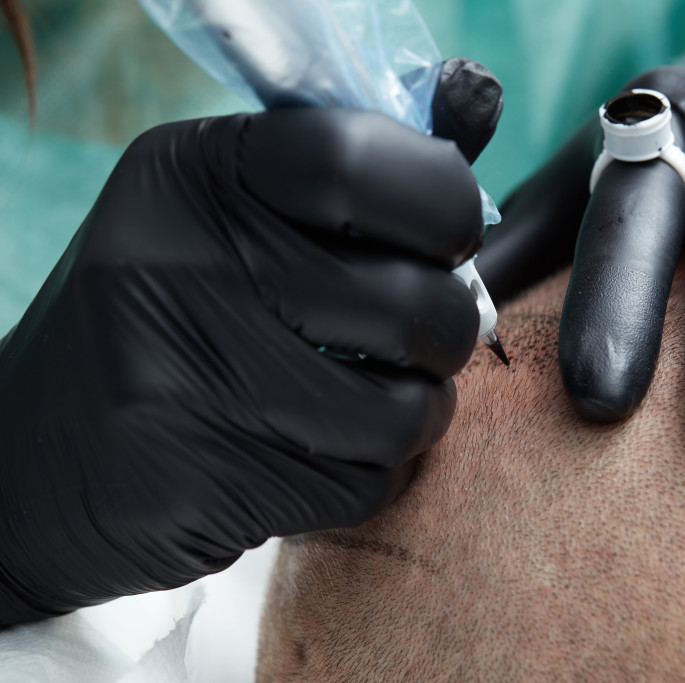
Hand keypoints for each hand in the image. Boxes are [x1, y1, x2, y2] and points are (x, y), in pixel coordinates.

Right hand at [0, 58, 500, 624]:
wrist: (29, 459)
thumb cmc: (161, 316)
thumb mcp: (224, 209)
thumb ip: (351, 166)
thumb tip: (475, 99)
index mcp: (190, 176)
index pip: (356, 161)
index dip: (442, 200)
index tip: (450, 234)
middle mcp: (178, 268)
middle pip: (411, 300)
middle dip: (451, 324)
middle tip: (425, 330)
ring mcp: (189, 385)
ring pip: (405, 409)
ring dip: (418, 407)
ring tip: (379, 394)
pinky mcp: (210, 484)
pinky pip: (370, 482)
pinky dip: (374, 469)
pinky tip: (325, 448)